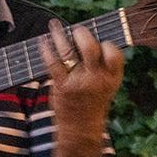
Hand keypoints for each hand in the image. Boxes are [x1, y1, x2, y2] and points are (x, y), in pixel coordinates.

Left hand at [38, 19, 123, 133]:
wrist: (81, 130)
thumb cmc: (93, 103)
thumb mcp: (106, 85)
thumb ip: (102, 66)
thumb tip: (89, 38)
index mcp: (112, 77)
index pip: (114, 53)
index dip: (107, 44)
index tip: (100, 39)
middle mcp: (96, 78)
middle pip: (90, 47)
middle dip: (81, 34)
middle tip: (76, 30)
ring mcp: (78, 82)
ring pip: (68, 51)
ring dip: (59, 35)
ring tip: (54, 26)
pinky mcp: (62, 87)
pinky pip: (53, 62)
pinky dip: (46, 49)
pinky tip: (43, 41)